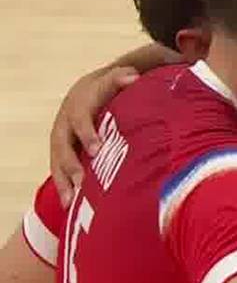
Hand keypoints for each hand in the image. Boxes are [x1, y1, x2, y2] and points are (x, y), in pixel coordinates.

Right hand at [50, 66, 138, 205]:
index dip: (87, 134)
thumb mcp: (115, 79)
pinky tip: (70, 205)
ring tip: (72, 201)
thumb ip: (123, 78)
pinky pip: (58, 170)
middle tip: (82, 181)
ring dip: (64, 180)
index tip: (96, 150)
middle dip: (71, 163)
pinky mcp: (61, 152)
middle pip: (63, 144)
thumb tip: (133, 77)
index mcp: (79, 104)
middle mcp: (66, 122)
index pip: (81, 118)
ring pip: (57, 160)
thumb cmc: (110, 88)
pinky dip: (64, 186)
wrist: (89, 90)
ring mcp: (61, 138)